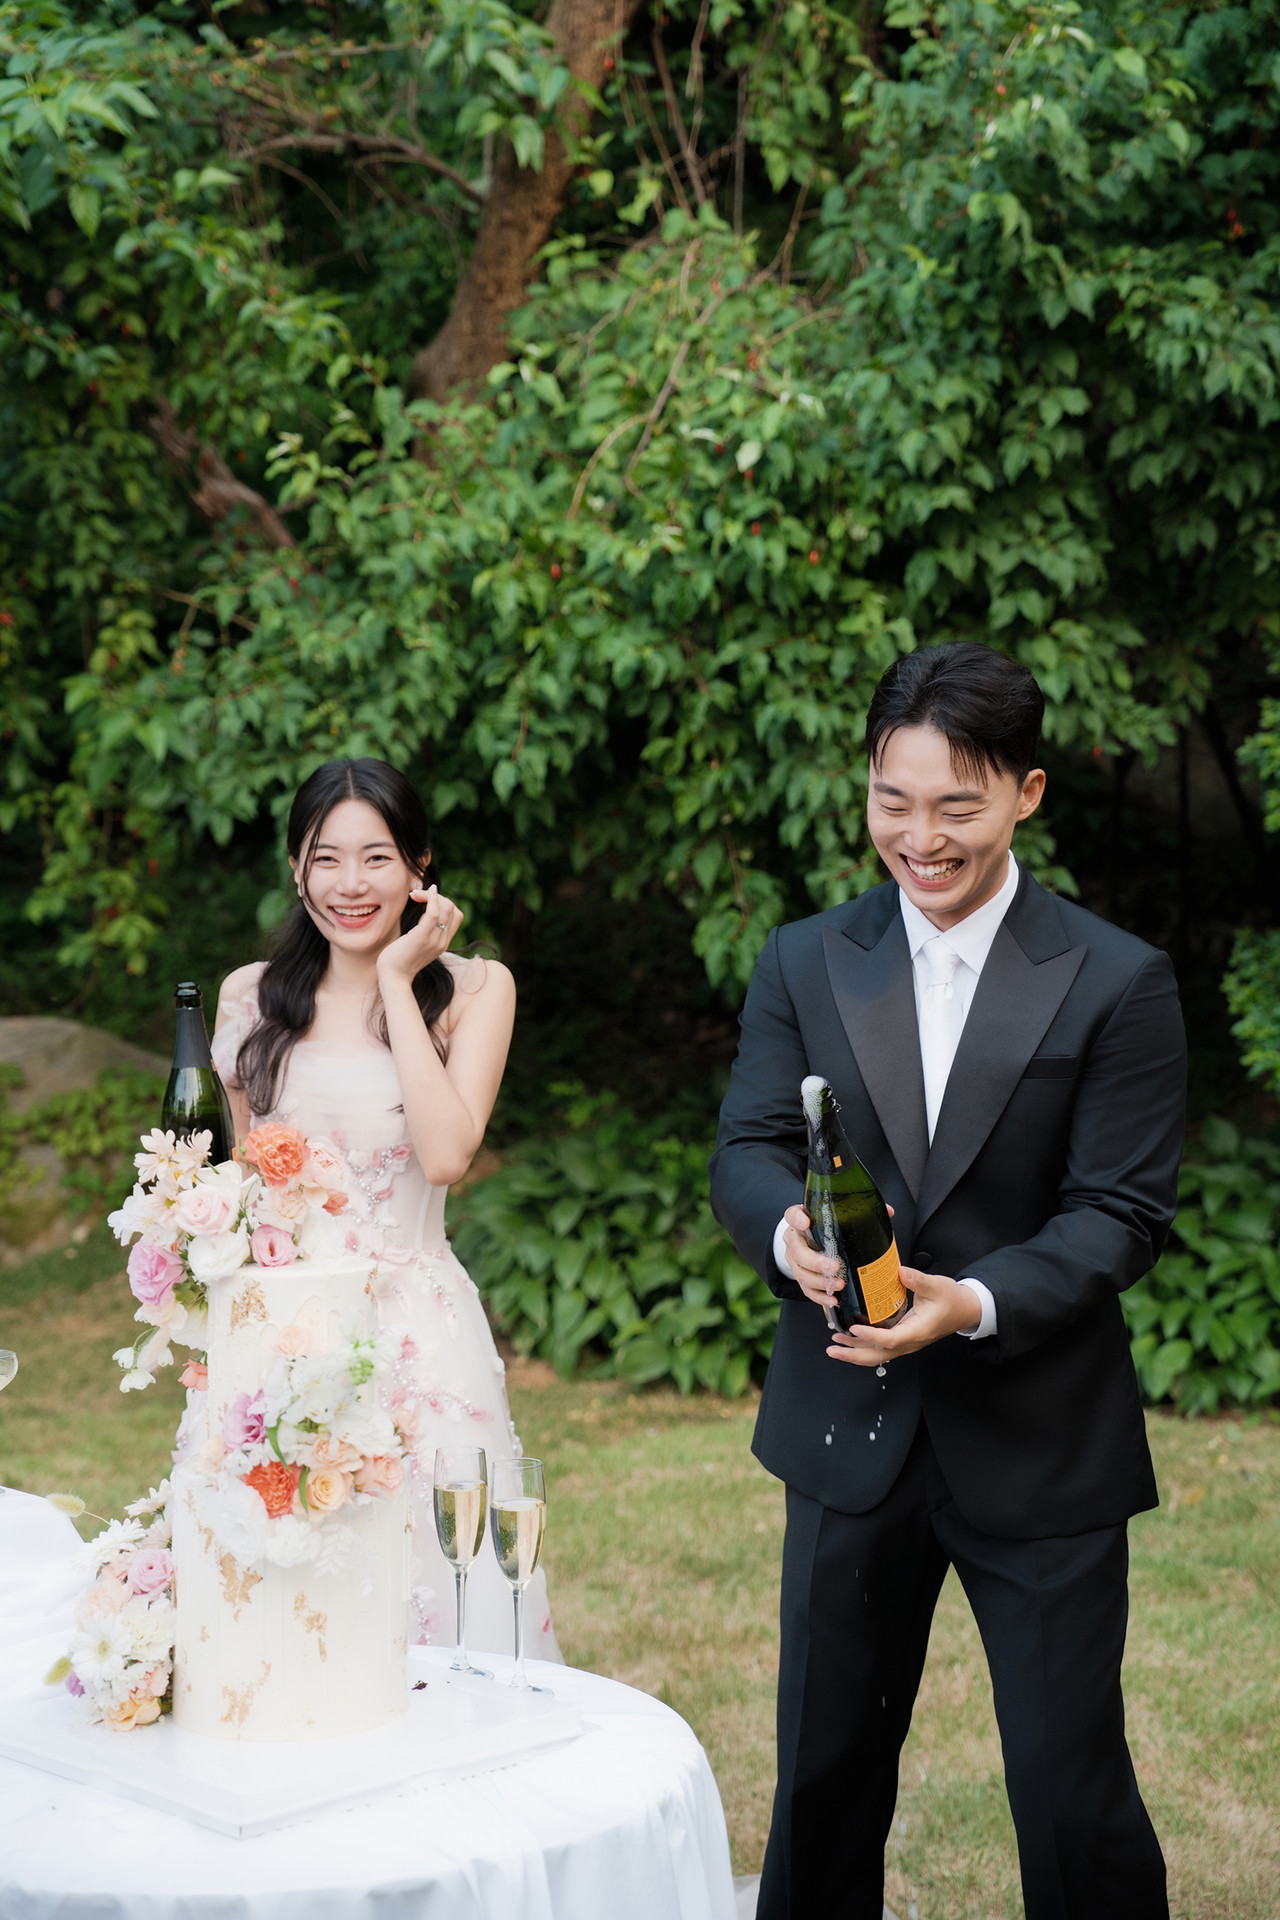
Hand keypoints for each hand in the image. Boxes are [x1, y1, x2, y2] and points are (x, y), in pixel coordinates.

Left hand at [376, 884, 464, 985]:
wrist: (393, 977)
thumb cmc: (399, 959)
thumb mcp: (418, 944)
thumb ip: (425, 932)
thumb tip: (425, 915)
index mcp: (444, 942)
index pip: (456, 915)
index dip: (444, 902)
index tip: (425, 899)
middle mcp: (443, 941)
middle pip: (452, 909)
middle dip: (437, 896)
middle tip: (416, 894)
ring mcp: (434, 940)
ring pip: (445, 908)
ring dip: (430, 895)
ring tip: (414, 894)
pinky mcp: (421, 938)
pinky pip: (433, 914)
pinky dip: (430, 899)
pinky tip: (421, 893)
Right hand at [781, 1200, 896, 1312]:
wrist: (812, 1240)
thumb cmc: (827, 1226)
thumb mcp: (839, 1215)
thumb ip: (862, 1211)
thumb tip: (888, 1211)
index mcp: (802, 1219)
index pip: (792, 1215)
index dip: (797, 1219)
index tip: (806, 1223)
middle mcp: (795, 1240)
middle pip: (797, 1251)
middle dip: (816, 1261)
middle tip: (835, 1266)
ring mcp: (795, 1260)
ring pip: (801, 1273)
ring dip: (820, 1281)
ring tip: (839, 1284)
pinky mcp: (800, 1276)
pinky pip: (805, 1289)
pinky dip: (818, 1296)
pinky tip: (832, 1299)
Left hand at [826, 1266, 979, 1366]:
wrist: (965, 1310)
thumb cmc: (952, 1300)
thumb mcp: (937, 1285)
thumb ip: (917, 1279)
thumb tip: (900, 1271)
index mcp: (918, 1331)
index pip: (890, 1340)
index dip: (870, 1336)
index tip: (853, 1329)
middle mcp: (910, 1342)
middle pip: (879, 1355)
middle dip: (854, 1354)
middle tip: (833, 1349)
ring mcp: (906, 1343)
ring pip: (878, 1355)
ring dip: (855, 1352)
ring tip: (835, 1347)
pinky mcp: (903, 1339)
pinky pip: (881, 1349)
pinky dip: (864, 1347)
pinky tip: (850, 1340)